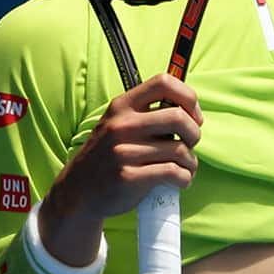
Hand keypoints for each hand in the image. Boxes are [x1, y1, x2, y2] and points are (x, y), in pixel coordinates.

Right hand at [49, 72, 203, 223]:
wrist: (78, 191)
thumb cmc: (109, 156)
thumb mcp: (119, 125)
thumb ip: (148, 114)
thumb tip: (190, 112)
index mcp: (122, 106)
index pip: (163, 82)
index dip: (188, 97)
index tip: (193, 116)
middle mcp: (122, 125)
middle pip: (178, 117)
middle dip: (194, 133)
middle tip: (190, 144)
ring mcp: (124, 151)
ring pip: (180, 150)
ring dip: (191, 162)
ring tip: (185, 168)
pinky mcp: (129, 177)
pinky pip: (173, 173)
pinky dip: (185, 178)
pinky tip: (180, 180)